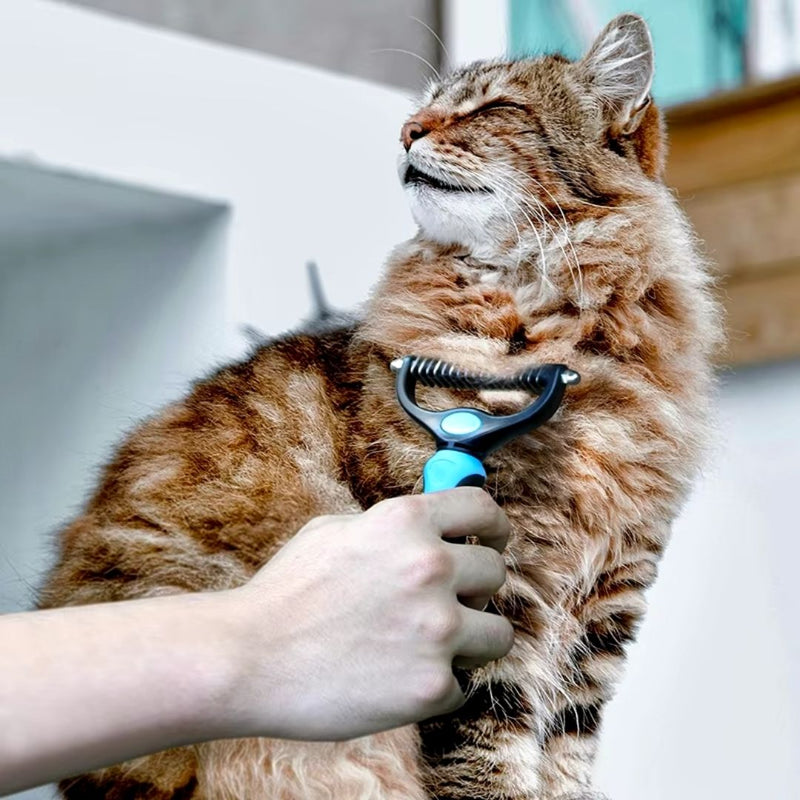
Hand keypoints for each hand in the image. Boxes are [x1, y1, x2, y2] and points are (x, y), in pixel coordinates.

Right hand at [222, 489, 513, 740]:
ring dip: (470, 640)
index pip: (484, 510)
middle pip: (495, 573)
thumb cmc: (285, 594)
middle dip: (474, 588)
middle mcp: (429, 567)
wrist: (248, 659)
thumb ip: (390, 528)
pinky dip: (440, 685)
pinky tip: (403, 678)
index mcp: (405, 522)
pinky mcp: (430, 686)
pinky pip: (464, 685)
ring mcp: (435, 628)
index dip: (494, 526)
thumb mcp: (334, 532)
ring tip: (429, 645)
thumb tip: (432, 527)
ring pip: (497, 633)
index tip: (492, 541)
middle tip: (446, 602)